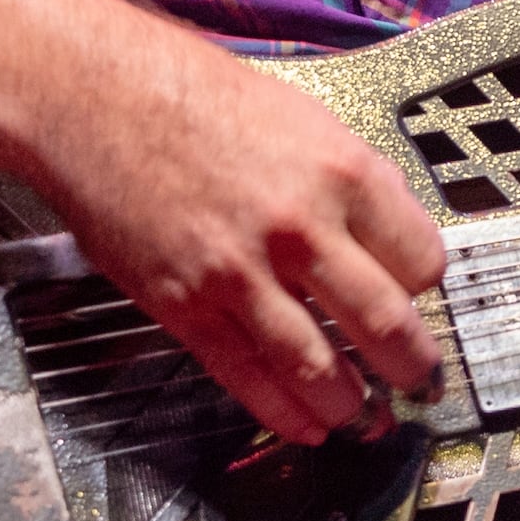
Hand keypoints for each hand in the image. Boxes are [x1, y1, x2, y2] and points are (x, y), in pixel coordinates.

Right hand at [20, 38, 448, 444]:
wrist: (94, 96)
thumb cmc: (191, 94)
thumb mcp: (302, 118)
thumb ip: (350, 179)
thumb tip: (389, 227)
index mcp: (342, 174)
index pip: (421, 259)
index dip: (425, 286)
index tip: (420, 299)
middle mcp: (300, 228)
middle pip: (386, 324)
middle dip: (413, 367)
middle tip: (423, 383)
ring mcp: (242, 274)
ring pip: (320, 367)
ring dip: (354, 407)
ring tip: (369, 418)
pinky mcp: (187, 306)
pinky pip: (248, 377)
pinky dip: (285, 414)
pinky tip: (307, 426)